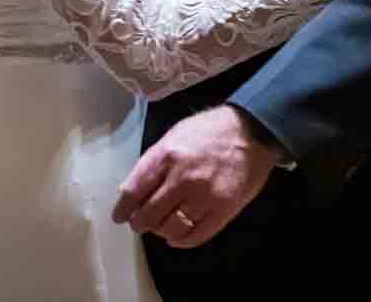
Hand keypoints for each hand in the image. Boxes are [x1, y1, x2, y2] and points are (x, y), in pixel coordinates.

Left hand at [112, 105, 278, 249]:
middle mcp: (183, 178)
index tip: (119, 216)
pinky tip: (176, 235)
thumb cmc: (210, 131)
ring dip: (160, 231)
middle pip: (149, 214)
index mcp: (167, 155)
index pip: (134, 191)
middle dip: (140, 222)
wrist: (251, 132)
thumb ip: (152, 163)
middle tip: (140, 223)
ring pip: (170, 229)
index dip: (123, 208)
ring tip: (160, 226)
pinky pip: (195, 236)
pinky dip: (181, 240)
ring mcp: (204, 197)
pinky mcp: (222, 211)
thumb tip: (131, 191)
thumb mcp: (174, 136)